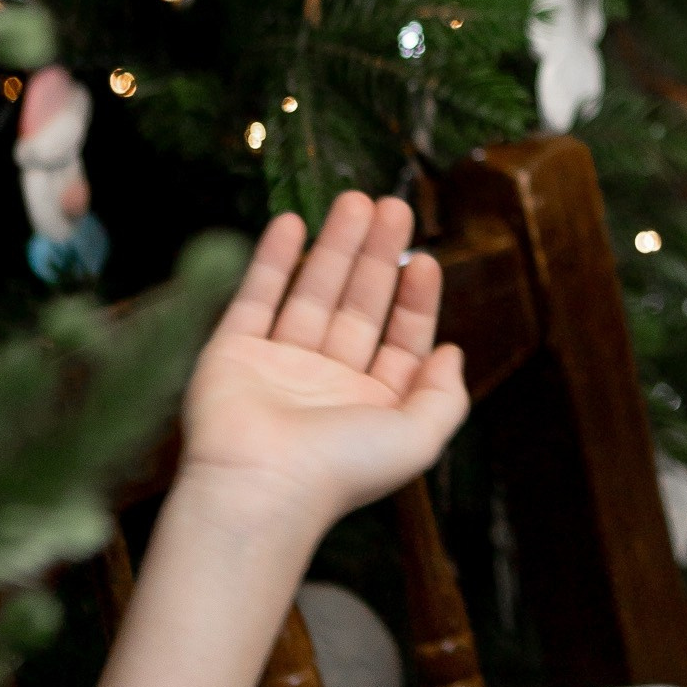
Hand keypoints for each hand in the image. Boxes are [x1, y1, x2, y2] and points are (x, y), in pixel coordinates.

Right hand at [177, 192, 468, 543]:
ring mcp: (278, 365)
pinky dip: (272, 260)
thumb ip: (445, 396)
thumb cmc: (342, 469)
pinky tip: (292, 222)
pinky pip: (256, 297)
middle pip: (359, 306)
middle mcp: (327, 383)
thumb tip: (453, 351)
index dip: (415, 299)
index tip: (424, 259)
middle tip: (393, 206)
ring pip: (313, 293)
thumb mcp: (418, 438)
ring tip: (354, 199)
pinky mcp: (233, 353)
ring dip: (334, 246)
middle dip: (377, 256)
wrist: (260, 487)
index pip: (400, 340)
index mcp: (371, 405)